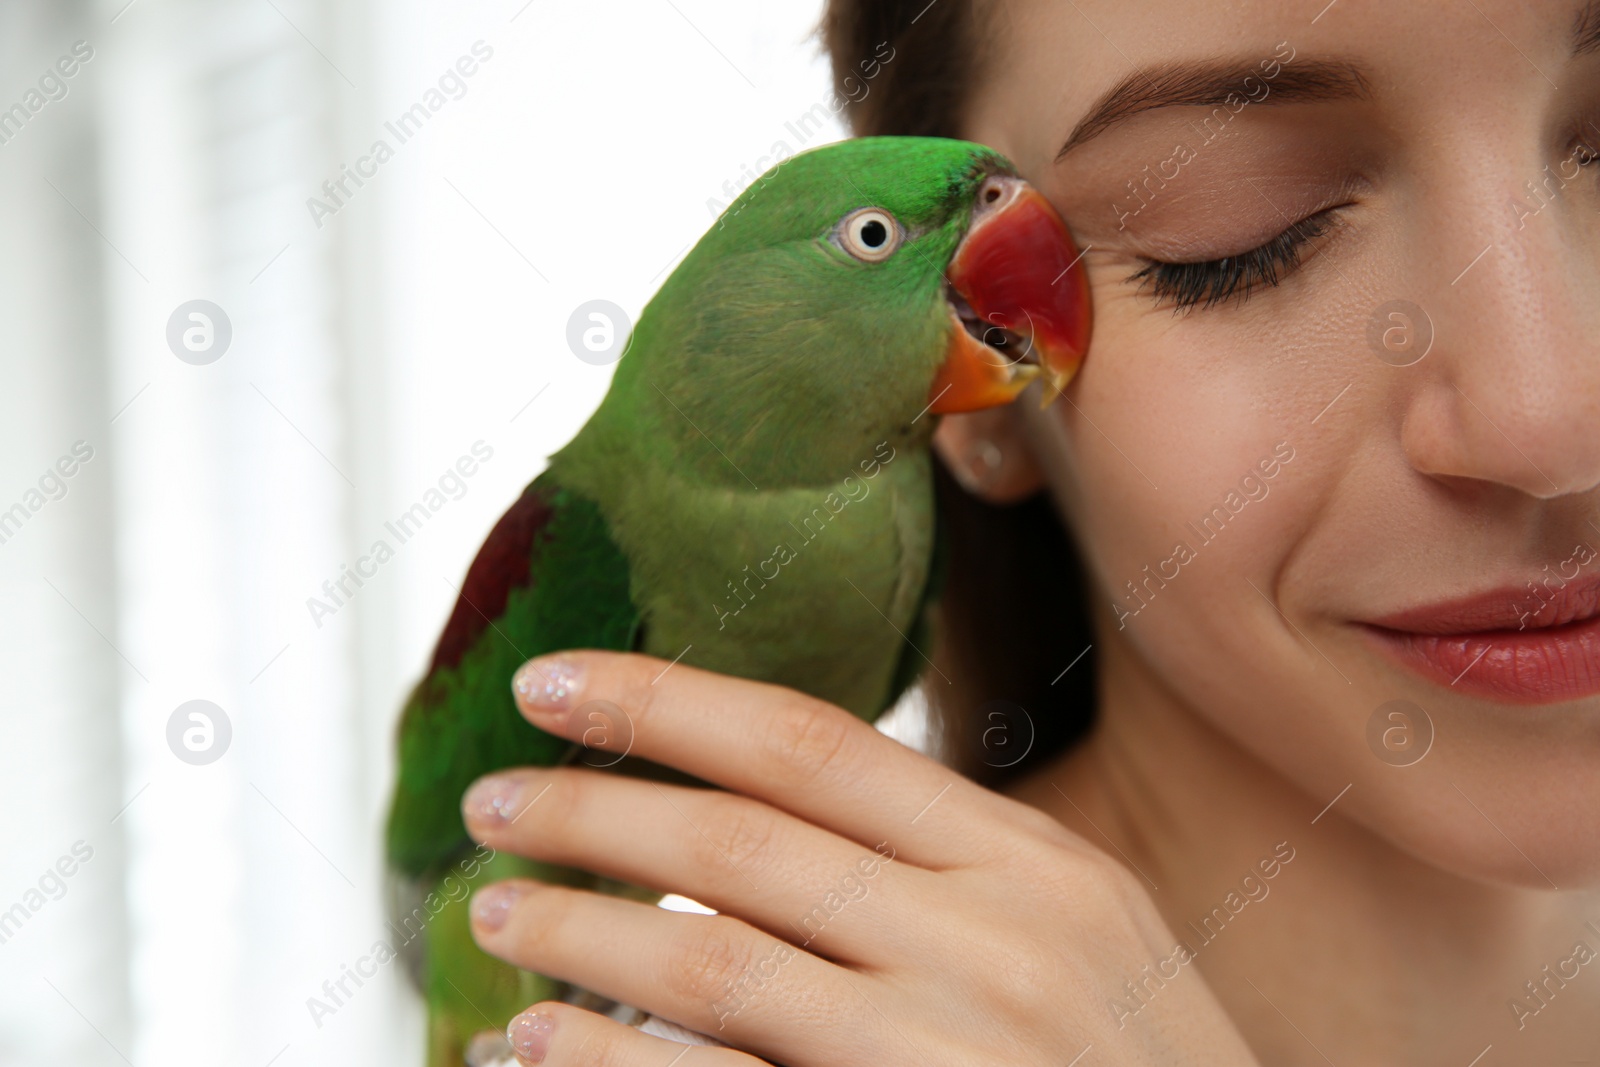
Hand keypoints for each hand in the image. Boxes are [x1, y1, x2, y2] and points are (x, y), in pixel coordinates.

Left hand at [461, 650, 1259, 1065]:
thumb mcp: (1080, 942)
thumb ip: (943, 874)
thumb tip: (751, 832)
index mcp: (1034, 866)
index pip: (813, 744)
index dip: (665, 701)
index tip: (560, 684)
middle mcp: (996, 943)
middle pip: (739, 842)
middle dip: (592, 807)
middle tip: (493, 798)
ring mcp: (950, 1052)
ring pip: (708, 961)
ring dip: (576, 931)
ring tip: (493, 917)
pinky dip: (610, 1064)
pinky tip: (538, 1045)